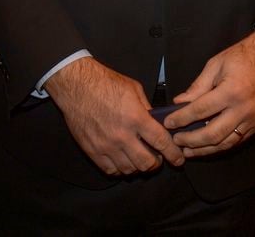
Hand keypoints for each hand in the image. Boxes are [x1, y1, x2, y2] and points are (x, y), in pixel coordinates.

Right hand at [45, 57, 184, 175]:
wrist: (77, 86)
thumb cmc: (106, 83)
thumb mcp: (134, 89)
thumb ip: (147, 108)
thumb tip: (157, 123)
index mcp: (135, 117)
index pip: (161, 142)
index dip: (173, 154)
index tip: (178, 159)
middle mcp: (122, 135)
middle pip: (147, 163)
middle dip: (157, 163)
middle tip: (158, 158)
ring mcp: (106, 146)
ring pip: (130, 170)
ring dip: (139, 167)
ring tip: (141, 158)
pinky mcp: (93, 151)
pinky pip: (112, 170)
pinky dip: (121, 169)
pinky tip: (124, 161)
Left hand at [164, 26, 254, 158]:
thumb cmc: (243, 56)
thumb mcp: (216, 64)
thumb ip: (198, 86)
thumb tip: (180, 103)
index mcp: (231, 91)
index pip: (200, 111)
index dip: (182, 119)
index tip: (169, 123)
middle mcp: (244, 109)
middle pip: (213, 134)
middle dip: (191, 141)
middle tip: (176, 141)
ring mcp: (254, 120)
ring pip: (226, 143)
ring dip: (205, 150)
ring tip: (188, 150)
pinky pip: (237, 140)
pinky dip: (221, 145)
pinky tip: (208, 145)